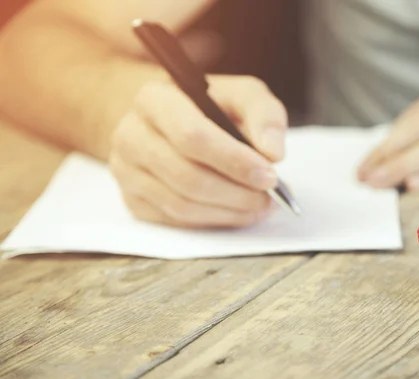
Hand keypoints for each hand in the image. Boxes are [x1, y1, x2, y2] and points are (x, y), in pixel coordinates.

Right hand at [109, 75, 286, 227]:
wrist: (172, 121)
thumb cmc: (212, 107)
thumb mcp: (244, 96)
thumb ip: (264, 116)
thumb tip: (272, 153)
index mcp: (155, 100)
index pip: (192, 137)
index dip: (234, 161)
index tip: (270, 176)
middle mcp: (131, 135)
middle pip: (188, 177)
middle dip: (238, 193)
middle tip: (271, 197)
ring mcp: (126, 171)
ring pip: (182, 205)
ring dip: (230, 212)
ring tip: (260, 206)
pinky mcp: (132, 200)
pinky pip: (176, 221)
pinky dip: (213, 221)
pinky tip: (236, 211)